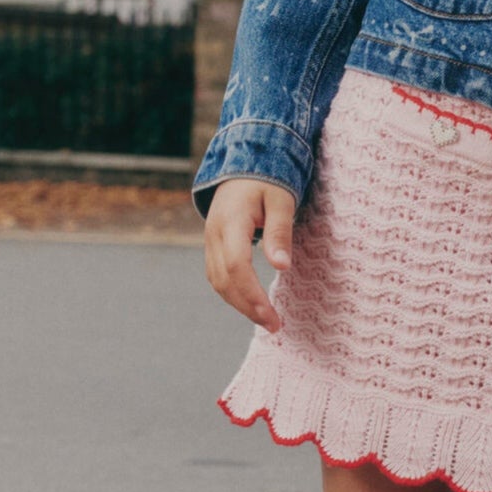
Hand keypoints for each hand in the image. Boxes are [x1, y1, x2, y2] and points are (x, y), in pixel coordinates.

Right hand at [205, 176, 297, 330]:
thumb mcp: (281, 200)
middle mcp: (214, 233)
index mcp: (231, 220)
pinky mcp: (213, 245)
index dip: (252, 294)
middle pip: (224, 280)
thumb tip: (281, 267)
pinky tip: (251, 303)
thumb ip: (279, 232)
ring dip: (239, 304)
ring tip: (266, 320)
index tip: (272, 315)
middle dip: (248, 307)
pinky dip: (233, 293)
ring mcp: (210, 240)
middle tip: (275, 325)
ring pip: (217, 282)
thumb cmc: (268, 180)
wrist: (243, 165)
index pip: (236, 265)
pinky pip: (217, 276)